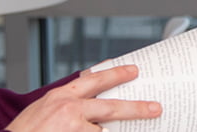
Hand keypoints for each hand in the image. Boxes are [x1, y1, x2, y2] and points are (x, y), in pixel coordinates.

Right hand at [5, 64, 161, 131]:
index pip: (93, 79)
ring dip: (116, 131)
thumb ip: (65, 104)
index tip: (132, 71)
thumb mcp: (42, 110)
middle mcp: (68, 108)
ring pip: (104, 130)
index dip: (115, 74)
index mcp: (60, 96)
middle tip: (155, 108)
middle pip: (111, 106)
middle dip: (136, 108)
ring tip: (139, 126)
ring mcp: (73, 126)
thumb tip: (90, 108)